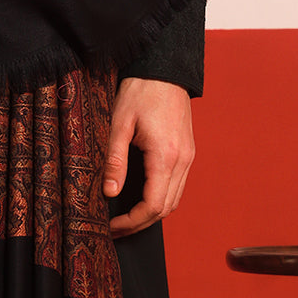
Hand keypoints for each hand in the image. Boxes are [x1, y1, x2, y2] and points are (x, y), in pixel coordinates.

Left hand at [103, 77, 194, 238]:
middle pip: (166, 208)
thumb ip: (115, 160)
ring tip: (126, 218)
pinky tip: (143, 197)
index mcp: (166, 156)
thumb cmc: (140, 91)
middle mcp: (183, 160)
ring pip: (174, 200)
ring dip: (152, 213)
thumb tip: (109, 193)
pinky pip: (178, 185)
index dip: (132, 222)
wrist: (164, 69)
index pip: (153, 205)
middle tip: (116, 228)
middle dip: (141, 223)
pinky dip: (162, 198)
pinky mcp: (188, 151)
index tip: (112, 226)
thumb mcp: (120, 123)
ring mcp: (189, 156)